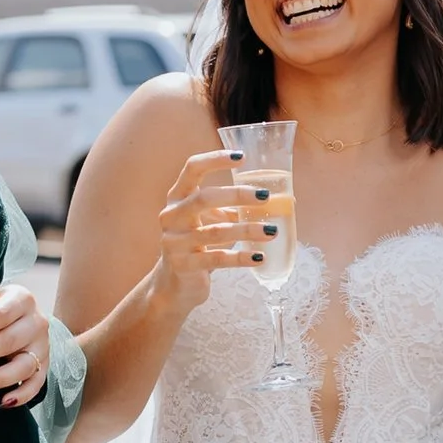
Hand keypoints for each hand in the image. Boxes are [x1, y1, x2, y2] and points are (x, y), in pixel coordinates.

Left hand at [0, 282, 50, 408]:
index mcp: (22, 300)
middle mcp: (37, 323)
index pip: (0, 314)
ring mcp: (43, 347)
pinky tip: (2, 403)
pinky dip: (21, 396)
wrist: (23, 316)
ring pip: (24, 366)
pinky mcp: (44, 367)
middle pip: (9, 340)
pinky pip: (36, 385)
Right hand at [154, 151, 271, 313]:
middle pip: (204, 198)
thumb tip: (270, 200)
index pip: (192, 169)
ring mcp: (174, 242)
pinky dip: (241, 258)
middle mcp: (171, 217)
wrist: (174, 285)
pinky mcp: (183, 266)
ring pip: (216, 232)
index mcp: (176, 198)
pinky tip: (259, 257)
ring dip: (248, 230)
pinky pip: (217, 259)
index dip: (215, 160)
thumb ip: (229, 209)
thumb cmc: (196, 246)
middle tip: (265, 196)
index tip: (242, 157)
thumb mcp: (208, 222)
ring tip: (272, 231)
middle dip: (237, 195)